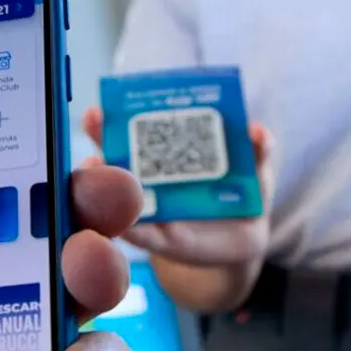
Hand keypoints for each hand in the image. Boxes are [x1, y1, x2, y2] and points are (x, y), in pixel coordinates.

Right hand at [83, 107, 273, 266]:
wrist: (242, 242)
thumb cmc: (242, 195)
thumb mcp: (254, 170)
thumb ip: (257, 151)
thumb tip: (258, 132)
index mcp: (171, 156)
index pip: (138, 131)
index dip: (116, 119)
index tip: (100, 107)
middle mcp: (153, 180)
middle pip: (119, 156)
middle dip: (102, 139)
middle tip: (91, 123)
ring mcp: (154, 211)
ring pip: (120, 195)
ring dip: (105, 183)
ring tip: (95, 166)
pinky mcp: (163, 242)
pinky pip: (142, 235)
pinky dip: (131, 228)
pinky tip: (123, 219)